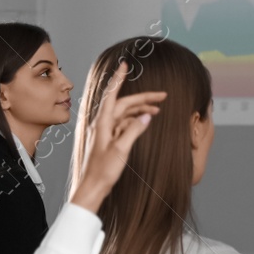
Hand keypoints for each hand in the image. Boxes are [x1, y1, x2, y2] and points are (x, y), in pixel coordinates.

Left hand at [68, 61, 165, 213]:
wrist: (91, 188)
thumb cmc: (103, 171)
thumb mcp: (121, 150)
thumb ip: (134, 131)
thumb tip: (146, 116)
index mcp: (102, 123)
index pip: (112, 95)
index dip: (119, 79)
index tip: (125, 65)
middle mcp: (102, 124)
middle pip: (123, 104)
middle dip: (142, 98)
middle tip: (162, 96)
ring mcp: (105, 131)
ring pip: (124, 114)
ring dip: (140, 110)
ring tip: (157, 111)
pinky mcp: (108, 139)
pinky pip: (122, 125)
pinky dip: (134, 121)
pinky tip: (144, 123)